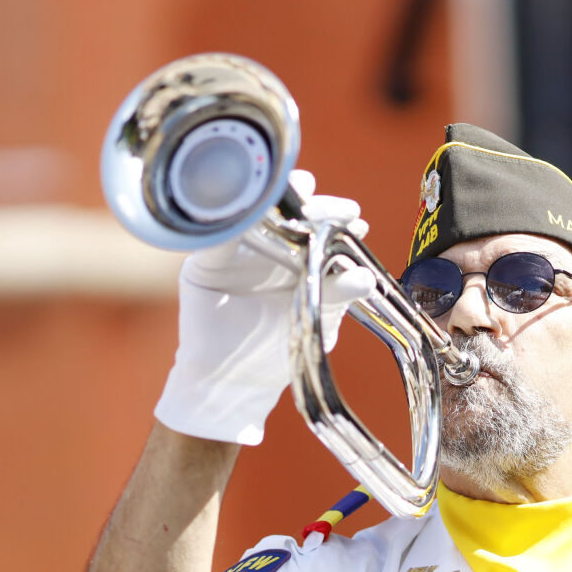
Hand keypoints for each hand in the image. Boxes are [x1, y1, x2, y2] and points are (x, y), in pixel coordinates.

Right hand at [154, 170, 374, 443]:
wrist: (231, 381)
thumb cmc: (275, 348)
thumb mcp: (315, 319)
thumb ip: (336, 295)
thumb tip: (366, 277)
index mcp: (301, 258)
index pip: (320, 226)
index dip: (336, 215)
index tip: (354, 215)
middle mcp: (270, 247)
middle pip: (291, 210)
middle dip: (313, 202)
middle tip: (331, 208)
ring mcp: (237, 250)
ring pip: (256, 212)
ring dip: (276, 198)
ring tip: (299, 191)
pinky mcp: (205, 263)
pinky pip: (216, 237)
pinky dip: (231, 222)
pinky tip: (249, 211)